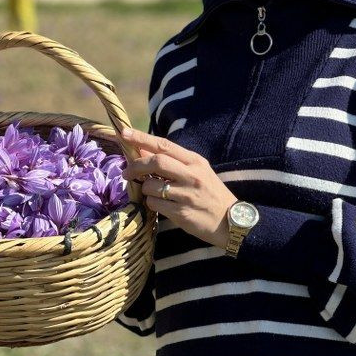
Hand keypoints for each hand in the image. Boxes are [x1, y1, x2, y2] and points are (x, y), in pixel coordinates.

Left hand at [121, 127, 236, 248]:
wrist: (230, 221)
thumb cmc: (209, 193)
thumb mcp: (197, 171)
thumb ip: (173, 161)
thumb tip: (142, 150)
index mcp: (194, 161)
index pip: (164, 145)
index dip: (142, 138)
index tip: (124, 133)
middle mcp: (191, 175)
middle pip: (156, 162)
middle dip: (136, 165)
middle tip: (127, 172)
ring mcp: (187, 194)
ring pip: (151, 186)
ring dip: (145, 189)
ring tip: (152, 193)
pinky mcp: (181, 213)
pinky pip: (154, 204)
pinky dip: (151, 203)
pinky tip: (161, 205)